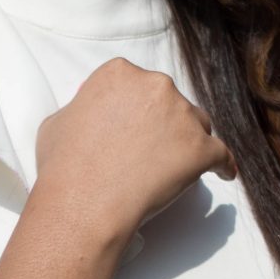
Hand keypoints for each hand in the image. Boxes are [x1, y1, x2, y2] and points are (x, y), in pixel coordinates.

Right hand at [33, 58, 234, 245]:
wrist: (83, 203)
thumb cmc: (64, 166)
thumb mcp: (56, 122)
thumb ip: (81, 108)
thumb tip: (89, 113)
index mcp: (119, 74)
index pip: (137, 84)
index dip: (135, 107)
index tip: (133, 125)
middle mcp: (155, 86)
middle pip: (170, 101)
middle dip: (164, 122)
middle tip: (150, 150)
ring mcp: (182, 116)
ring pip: (197, 124)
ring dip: (189, 141)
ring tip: (175, 166)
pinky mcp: (201, 149)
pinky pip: (221, 155)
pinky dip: (222, 165)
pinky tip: (223, 173)